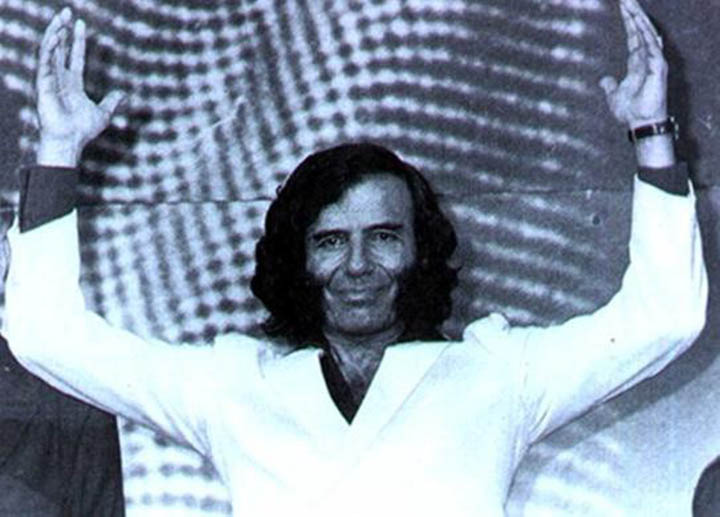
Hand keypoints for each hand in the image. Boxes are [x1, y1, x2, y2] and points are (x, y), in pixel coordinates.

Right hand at [36, 8, 123, 165]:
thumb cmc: (82, 130)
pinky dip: (48, 50)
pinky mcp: (44, 85)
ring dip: (54, 34)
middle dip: (62, 30)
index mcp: (72, 83)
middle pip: (59, 48)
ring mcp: (51, 81)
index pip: (74, 55)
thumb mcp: (103, 113)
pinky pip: (44, 63)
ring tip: (60, 19)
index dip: (77, 39)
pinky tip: (54, 37)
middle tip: (66, 12)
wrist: (70, 141)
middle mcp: (60, 79)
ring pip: (49, 52)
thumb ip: (111, 102)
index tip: (80, 23)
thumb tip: (122, 94)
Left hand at [599, 0, 666, 129]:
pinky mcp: (658, 67)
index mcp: (637, 63)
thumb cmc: (630, 111)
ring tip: (631, 5)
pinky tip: (640, 23)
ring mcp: (654, 61)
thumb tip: (604, 80)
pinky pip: (653, 47)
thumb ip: (610, 86)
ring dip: (639, 20)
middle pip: (640, 31)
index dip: (629, 22)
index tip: (623, 7)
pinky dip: (647, 35)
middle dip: (633, 14)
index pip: (634, 36)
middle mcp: (647, 59)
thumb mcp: (614, 96)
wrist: (639, 123)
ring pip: (647, 34)